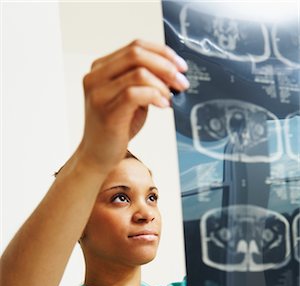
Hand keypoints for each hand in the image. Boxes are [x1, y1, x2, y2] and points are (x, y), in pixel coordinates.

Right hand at [77, 39, 188, 173]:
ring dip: (162, 84)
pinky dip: (154, 96)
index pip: (135, 47)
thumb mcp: (130, 98)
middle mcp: (96, 77)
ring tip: (171, 97)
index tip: (180, 65)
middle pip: (136, 55)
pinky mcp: (107, 111)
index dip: (162, 53)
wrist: (98, 156)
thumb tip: (172, 72)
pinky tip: (163, 105)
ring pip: (138, 73)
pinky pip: (135, 94)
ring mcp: (99, 94)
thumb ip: (143, 81)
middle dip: (166, 66)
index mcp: (101, 69)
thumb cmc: (115, 129)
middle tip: (181, 81)